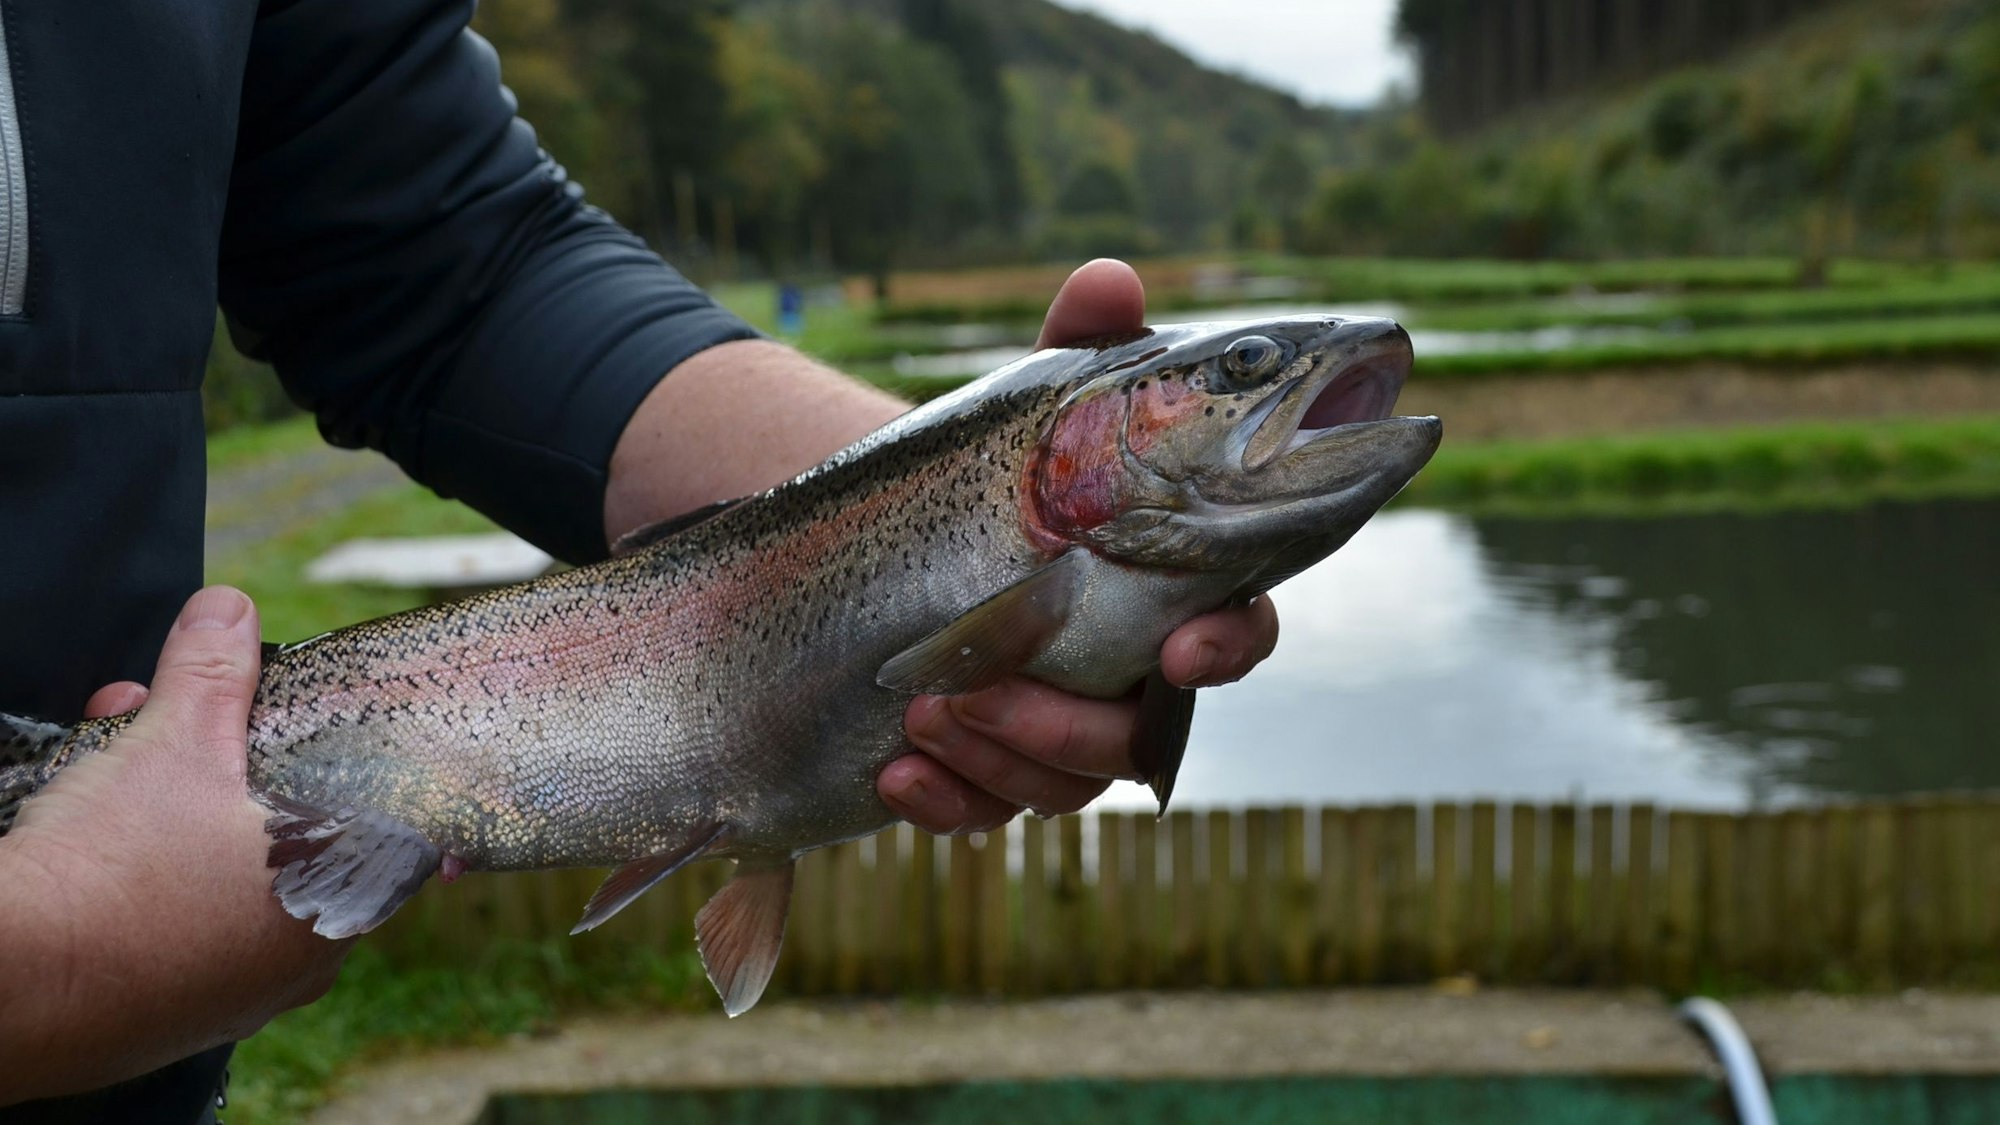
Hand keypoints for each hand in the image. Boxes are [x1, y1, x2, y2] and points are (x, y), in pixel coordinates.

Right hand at [0, 587, 346, 1103]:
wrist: (11, 986)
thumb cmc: (115, 873)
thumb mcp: (173, 743)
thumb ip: (213, 671)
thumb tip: (230, 609)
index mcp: (346, 895)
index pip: (372, 813)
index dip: (317, 752)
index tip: (264, 725)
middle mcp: (307, 959)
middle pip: (286, 835)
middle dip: (222, 764)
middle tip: (164, 721)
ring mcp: (242, 997)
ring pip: (225, 880)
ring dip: (174, 809)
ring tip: (113, 753)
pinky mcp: (175, 1020)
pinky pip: (178, 930)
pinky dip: (145, 877)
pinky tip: (94, 828)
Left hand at [880, 260, 1282, 832]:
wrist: (913, 538)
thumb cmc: (1013, 474)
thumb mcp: (1039, 410)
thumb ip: (1084, 352)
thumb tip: (1108, 282)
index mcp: (1173, 591)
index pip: (1236, 633)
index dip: (1227, 648)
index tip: (1183, 649)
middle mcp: (1129, 677)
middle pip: (1139, 736)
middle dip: (1069, 724)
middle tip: (984, 684)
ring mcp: (1060, 732)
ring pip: (1063, 786)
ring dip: (995, 753)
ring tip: (920, 704)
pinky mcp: (991, 771)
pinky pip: (984, 815)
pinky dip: (943, 803)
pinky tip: (892, 770)